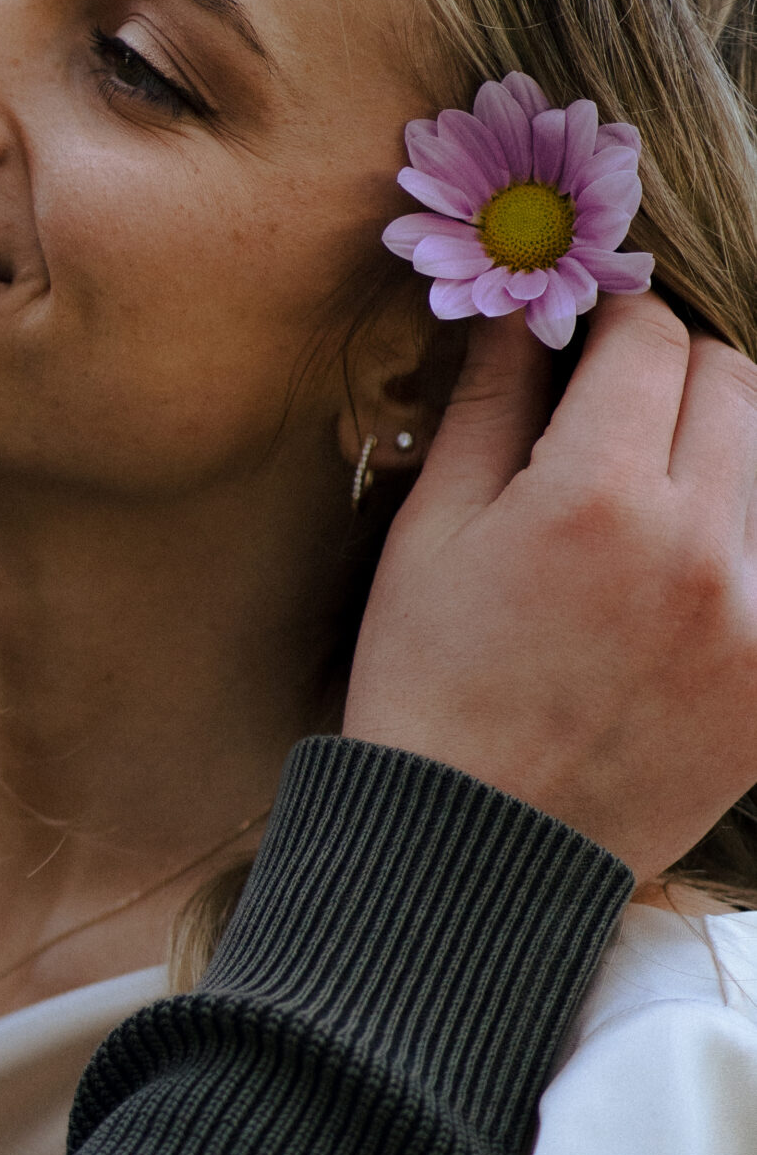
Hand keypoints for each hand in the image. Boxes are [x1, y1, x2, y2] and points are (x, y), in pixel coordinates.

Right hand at [347, 291, 756, 882]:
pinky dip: (742, 536)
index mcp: (594, 497)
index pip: (650, 339)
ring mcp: (754, 617)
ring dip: (726, 446)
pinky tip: (682, 564)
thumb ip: (488, 405)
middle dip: (677, 370)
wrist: (474, 849)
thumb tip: (518, 305)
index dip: (614, 318)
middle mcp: (697, 546)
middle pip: (735, 382)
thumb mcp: (433, 532)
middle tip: (622, 402)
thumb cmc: (430, 684)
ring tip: (660, 483)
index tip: (588, 333)